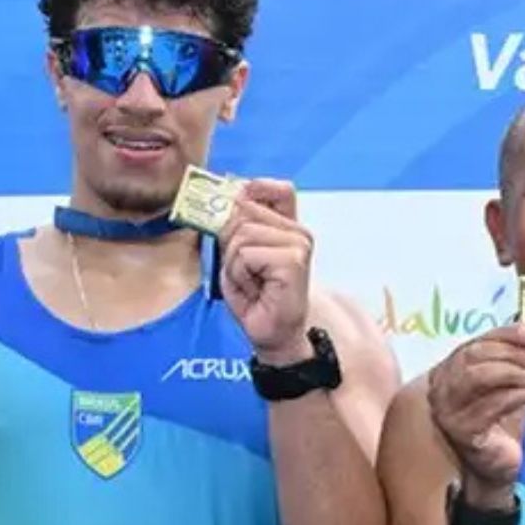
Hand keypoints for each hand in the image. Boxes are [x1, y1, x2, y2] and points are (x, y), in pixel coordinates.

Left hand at [219, 178, 315, 361]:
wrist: (273, 336)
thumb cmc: (255, 298)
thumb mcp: (236, 253)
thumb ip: (234, 223)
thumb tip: (225, 198)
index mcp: (287, 225)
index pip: (267, 188)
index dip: (246, 193)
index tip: (234, 216)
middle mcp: (297, 231)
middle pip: (243, 211)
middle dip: (230, 243)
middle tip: (245, 271)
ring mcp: (299, 244)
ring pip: (241, 234)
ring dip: (234, 264)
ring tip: (251, 282)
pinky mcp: (294, 260)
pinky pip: (245, 254)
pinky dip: (240, 275)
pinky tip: (256, 289)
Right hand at [427, 326, 524, 495]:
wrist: (497, 467)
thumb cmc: (501, 423)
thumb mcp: (509, 385)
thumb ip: (513, 360)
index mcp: (447, 372)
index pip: (473, 344)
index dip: (502, 335)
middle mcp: (440, 389)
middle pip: (473, 357)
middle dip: (509, 353)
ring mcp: (447, 411)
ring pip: (478, 377)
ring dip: (512, 373)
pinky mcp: (462, 430)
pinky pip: (492, 405)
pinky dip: (519, 396)